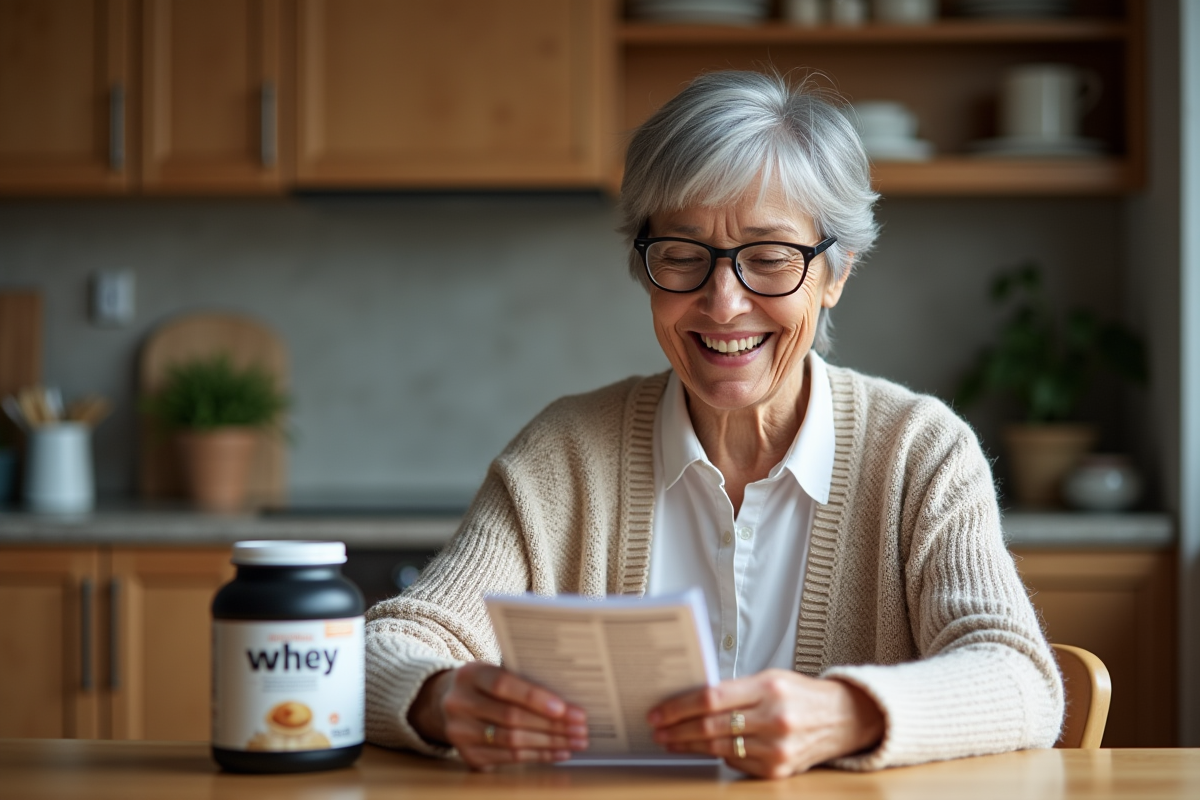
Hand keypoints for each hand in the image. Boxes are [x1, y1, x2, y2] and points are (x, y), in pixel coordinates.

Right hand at [407, 662, 588, 769]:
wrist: (445, 702)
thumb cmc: (485, 684)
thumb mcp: (494, 672)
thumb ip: (522, 680)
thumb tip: (567, 697)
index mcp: (469, 674)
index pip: (503, 685)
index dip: (534, 697)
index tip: (564, 708)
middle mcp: (458, 703)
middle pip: (511, 717)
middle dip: (552, 724)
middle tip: (580, 727)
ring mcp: (460, 732)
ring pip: (512, 741)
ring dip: (550, 743)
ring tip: (576, 741)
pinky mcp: (468, 755)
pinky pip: (510, 758)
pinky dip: (539, 756)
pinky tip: (559, 752)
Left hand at [647, 669, 883, 778]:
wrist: (843, 718)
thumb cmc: (801, 694)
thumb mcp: (770, 679)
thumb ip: (735, 689)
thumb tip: (691, 700)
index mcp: (768, 688)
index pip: (711, 698)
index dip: (678, 707)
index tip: (659, 712)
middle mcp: (774, 719)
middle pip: (710, 726)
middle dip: (676, 729)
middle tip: (657, 730)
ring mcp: (777, 748)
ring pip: (719, 748)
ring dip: (689, 746)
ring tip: (671, 741)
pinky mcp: (778, 771)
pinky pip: (736, 764)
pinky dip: (718, 756)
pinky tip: (705, 750)